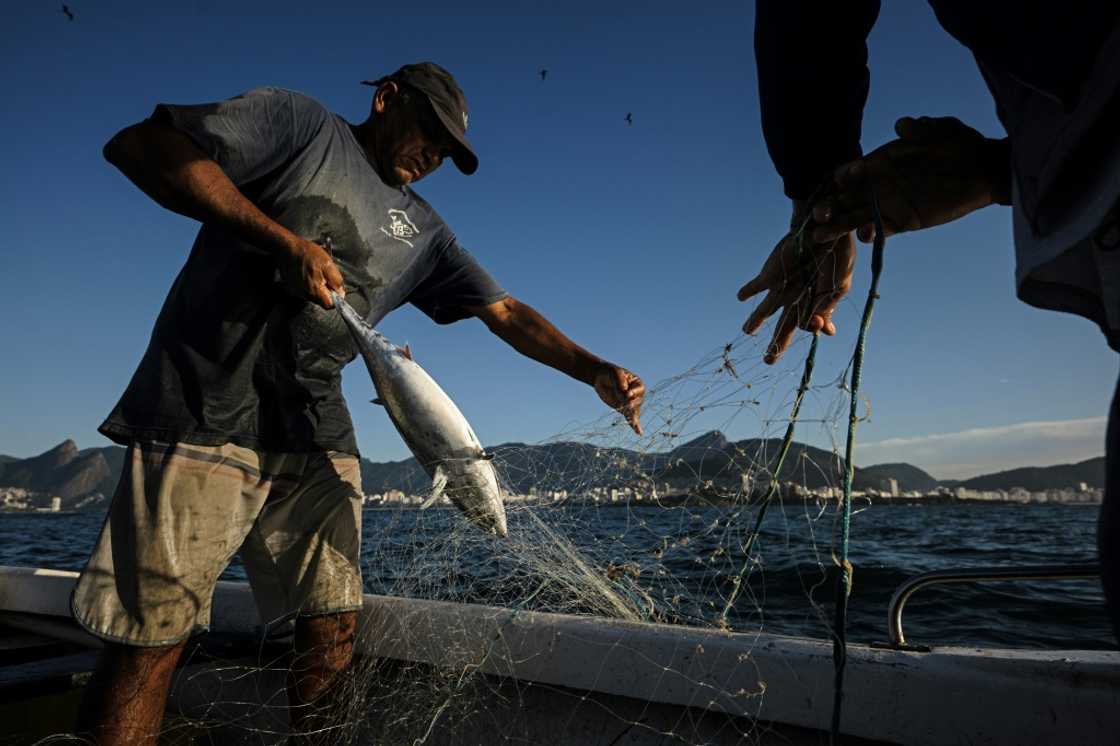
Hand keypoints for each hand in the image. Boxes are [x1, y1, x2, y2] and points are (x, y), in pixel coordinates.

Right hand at [278, 237, 344, 308]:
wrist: (287, 248)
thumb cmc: (307, 253)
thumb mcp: (328, 264)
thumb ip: (336, 281)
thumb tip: (340, 293)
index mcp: (314, 290)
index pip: (329, 305)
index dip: (335, 297)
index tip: (335, 288)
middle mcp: (304, 294)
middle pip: (321, 301)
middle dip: (326, 291)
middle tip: (324, 276)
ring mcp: (297, 292)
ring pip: (313, 296)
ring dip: (317, 287)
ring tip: (315, 273)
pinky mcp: (292, 288)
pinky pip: (305, 291)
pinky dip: (308, 284)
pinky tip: (307, 273)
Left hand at [593, 365, 644, 435]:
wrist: (601, 377)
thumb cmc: (610, 373)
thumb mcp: (615, 375)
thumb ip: (620, 385)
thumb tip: (625, 396)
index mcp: (637, 384)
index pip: (638, 390)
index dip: (633, 393)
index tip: (627, 394)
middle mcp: (636, 395)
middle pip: (636, 402)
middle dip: (631, 405)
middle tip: (626, 406)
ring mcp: (630, 403)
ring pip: (633, 411)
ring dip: (634, 418)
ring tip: (636, 427)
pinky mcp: (623, 409)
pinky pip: (629, 417)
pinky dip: (633, 424)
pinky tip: (639, 432)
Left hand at [738, 208, 855, 364]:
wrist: (825, 231)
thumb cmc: (836, 258)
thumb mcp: (837, 286)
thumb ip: (827, 308)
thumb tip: (825, 333)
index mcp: (813, 304)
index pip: (806, 326)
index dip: (810, 329)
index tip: (819, 326)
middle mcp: (795, 300)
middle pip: (783, 327)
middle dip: (776, 345)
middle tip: (768, 362)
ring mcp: (782, 288)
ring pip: (766, 310)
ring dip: (756, 321)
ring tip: (747, 331)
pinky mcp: (772, 274)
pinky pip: (758, 285)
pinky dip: (749, 290)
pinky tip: (740, 296)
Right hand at [812, 116, 1004, 243]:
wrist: (985, 169)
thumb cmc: (959, 145)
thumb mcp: (938, 131)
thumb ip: (919, 129)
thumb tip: (903, 125)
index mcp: (882, 163)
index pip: (854, 172)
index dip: (844, 176)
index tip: (841, 179)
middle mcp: (881, 185)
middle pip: (848, 198)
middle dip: (831, 207)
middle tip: (818, 215)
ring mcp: (891, 205)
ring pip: (857, 217)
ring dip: (839, 226)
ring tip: (820, 236)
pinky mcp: (906, 221)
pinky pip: (883, 230)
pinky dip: (872, 234)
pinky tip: (865, 235)